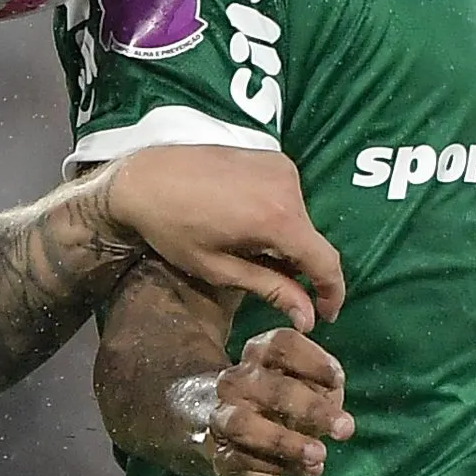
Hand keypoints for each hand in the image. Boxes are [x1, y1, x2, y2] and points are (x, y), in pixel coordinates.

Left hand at [104, 146, 346, 329]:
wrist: (143, 177)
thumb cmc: (172, 227)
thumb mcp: (219, 268)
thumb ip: (271, 290)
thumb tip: (309, 318)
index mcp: (277, 218)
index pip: (326, 261)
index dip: (332, 293)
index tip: (325, 314)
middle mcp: (288, 186)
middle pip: (312, 240)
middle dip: (299, 267)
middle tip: (271, 283)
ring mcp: (281, 166)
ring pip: (301, 219)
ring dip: (287, 241)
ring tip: (249, 249)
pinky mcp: (272, 157)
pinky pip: (289, 197)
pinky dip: (279, 217)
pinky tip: (247, 224)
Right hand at [188, 327, 354, 475]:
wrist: (234, 435)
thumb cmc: (283, 402)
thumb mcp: (308, 386)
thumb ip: (324, 387)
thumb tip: (333, 398)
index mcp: (260, 354)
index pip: (282, 345)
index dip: (312, 360)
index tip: (338, 381)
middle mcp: (236, 380)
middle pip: (271, 387)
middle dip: (312, 408)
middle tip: (346, 428)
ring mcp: (223, 416)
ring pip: (245, 425)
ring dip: (286, 442)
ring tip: (320, 455)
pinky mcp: (222, 453)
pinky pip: (246, 460)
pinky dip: (282, 467)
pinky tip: (311, 470)